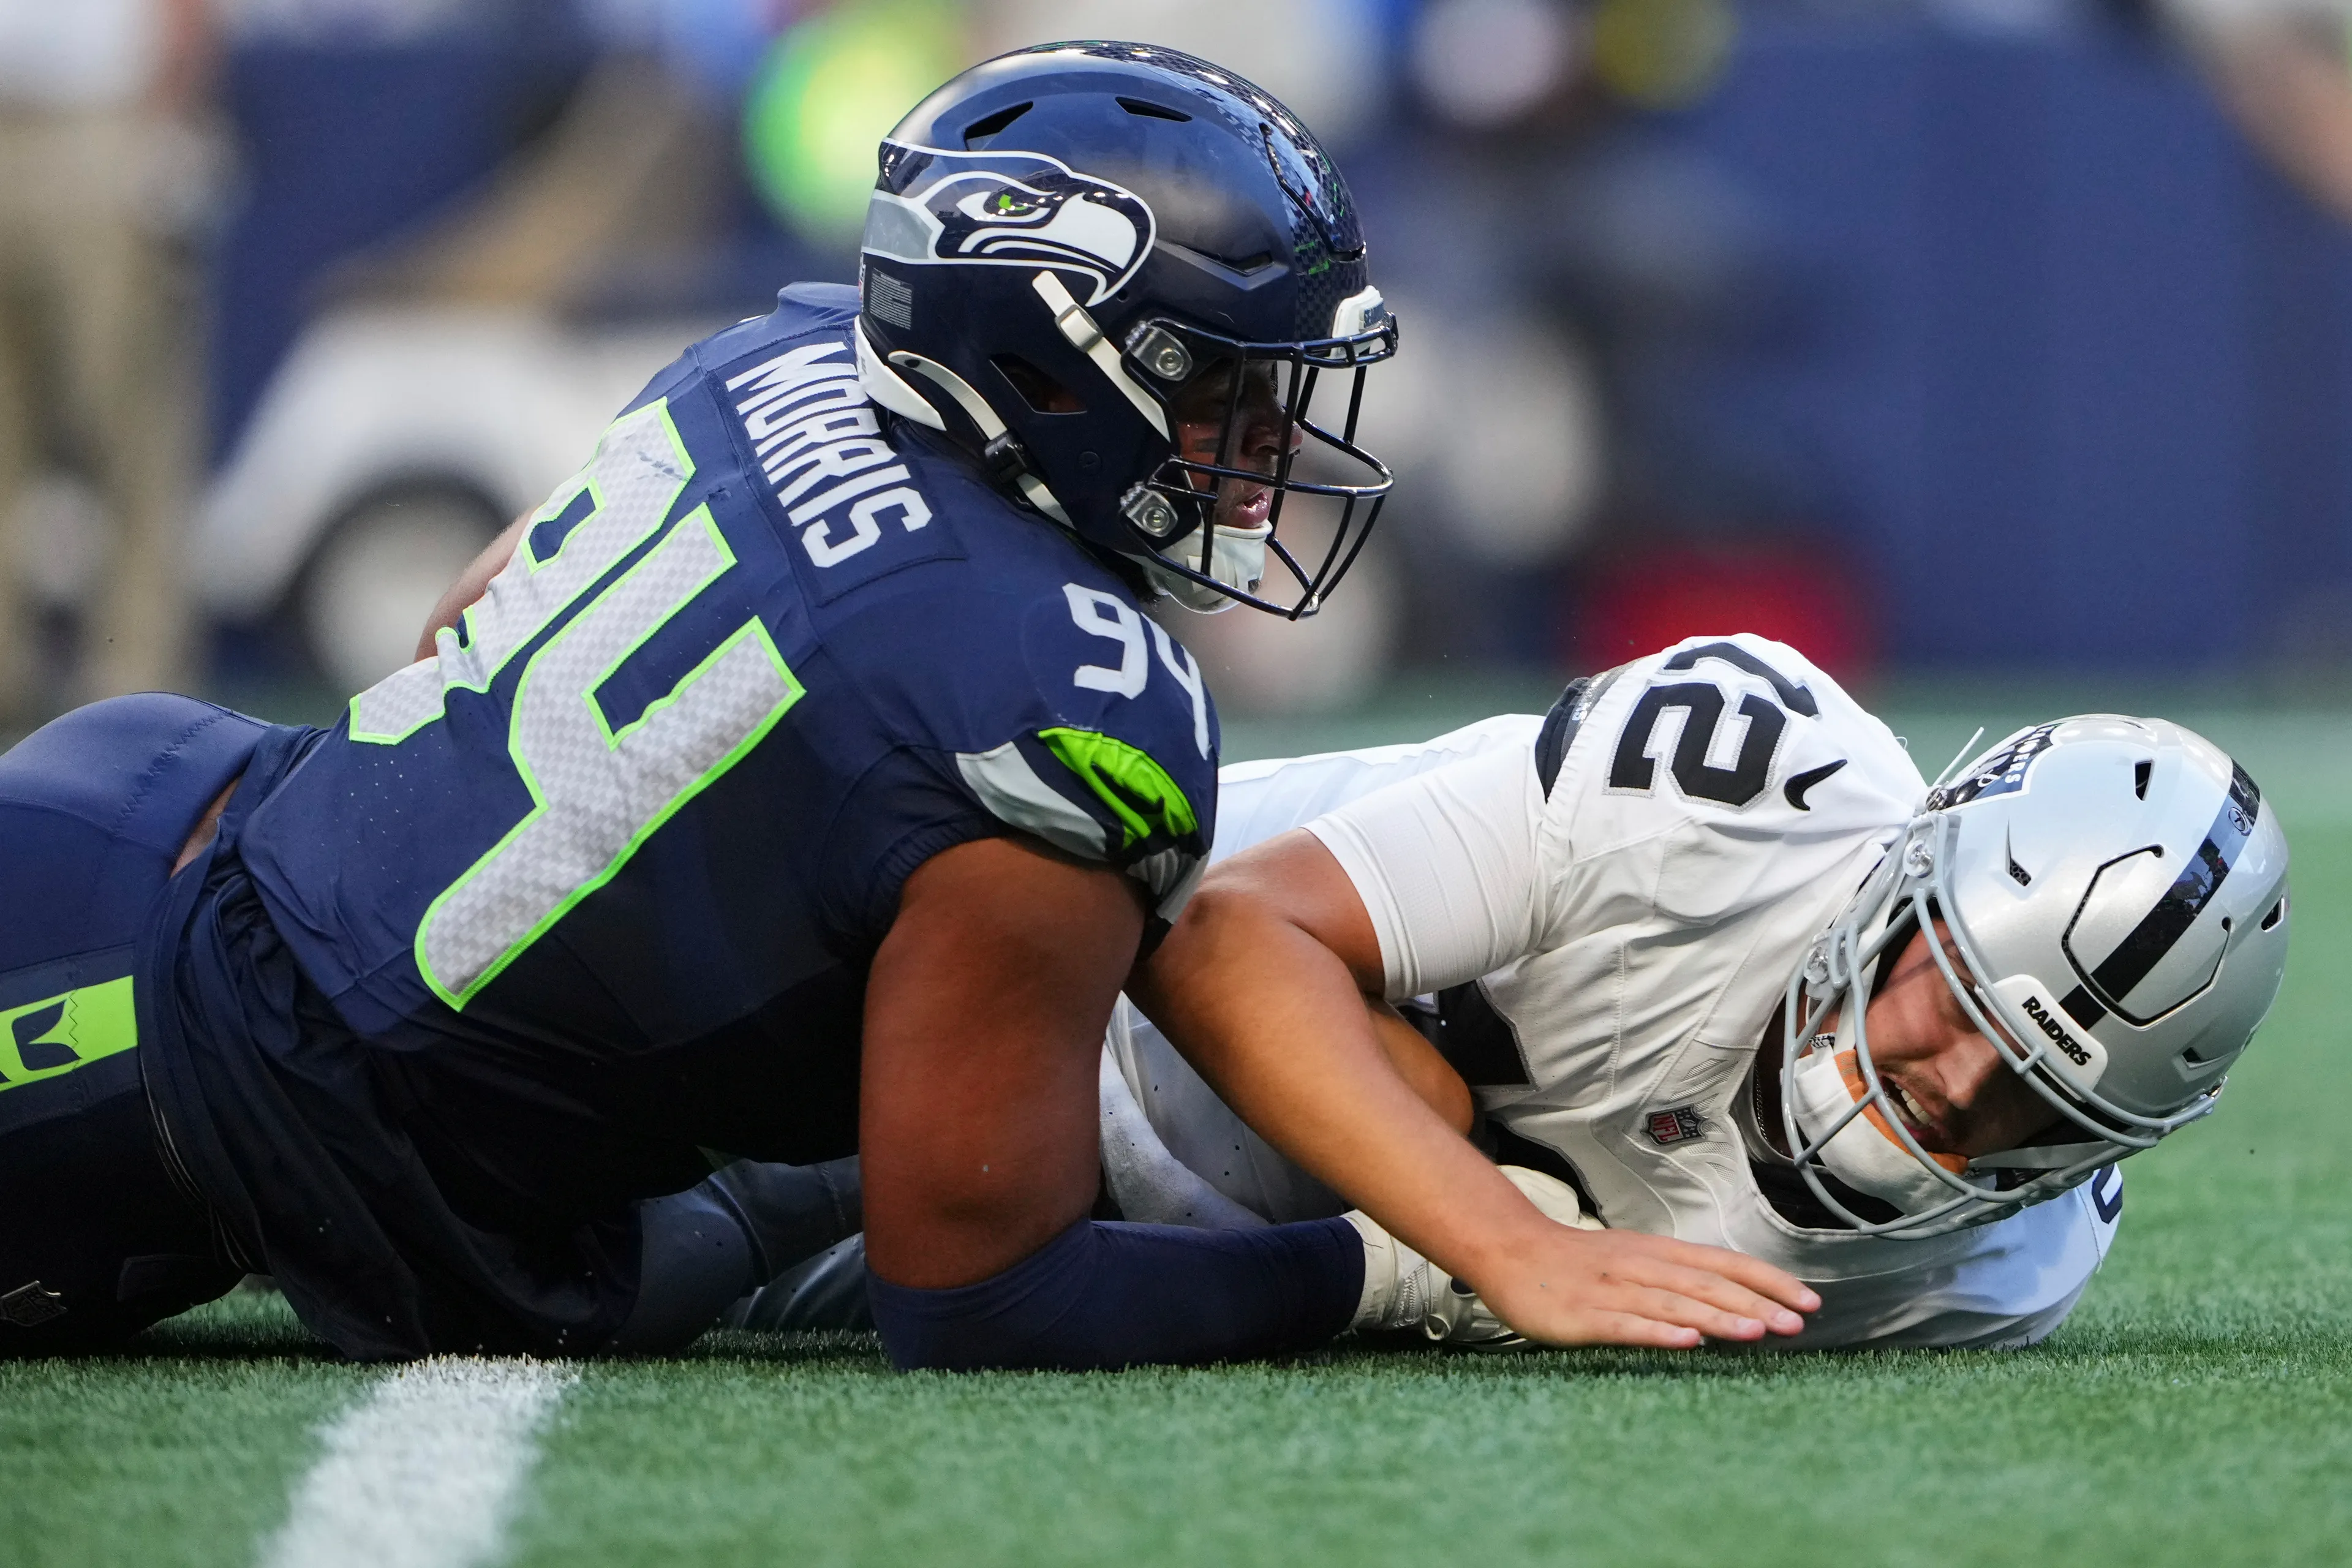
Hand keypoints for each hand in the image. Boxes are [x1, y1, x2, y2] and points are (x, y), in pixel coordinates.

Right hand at [1464, 1221, 1817, 1348]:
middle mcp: (1641, 1267)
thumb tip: (1734, 1299)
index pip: (1723, 1264)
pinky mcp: (1582, 1317)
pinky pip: (1625, 1326)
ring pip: (1673, 1304)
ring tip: (1757, 1332)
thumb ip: (1677, 1279)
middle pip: (1705, 1284)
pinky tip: (1686, 1342)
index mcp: (1657, 1253)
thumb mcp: (1633, 1260)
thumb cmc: (1577, 1264)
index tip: (1809, 1301)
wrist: (1509, 1250)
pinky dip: (1658, 1332)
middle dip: (1755, 1303)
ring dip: (1717, 1317)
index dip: (1767, 1281)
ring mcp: (1611, 1292)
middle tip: (1798, 1324)